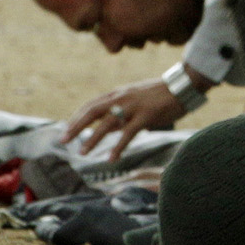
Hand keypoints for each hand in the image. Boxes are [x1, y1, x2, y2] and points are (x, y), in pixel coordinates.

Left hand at [60, 75, 201, 158]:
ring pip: (107, 123)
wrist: (182, 85)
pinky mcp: (146, 115)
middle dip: (75, 126)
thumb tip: (106, 129)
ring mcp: (133, 106)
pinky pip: (128, 133)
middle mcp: (121, 97)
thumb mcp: (135, 100)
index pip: (91, 105)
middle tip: (63, 140)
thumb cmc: (159, 95)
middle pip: (92, 111)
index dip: (76, 118)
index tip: (66, 130)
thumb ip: (120, 114)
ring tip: (82, 153)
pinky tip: (111, 159)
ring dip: (92, 139)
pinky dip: (118, 147)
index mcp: (118, 93)